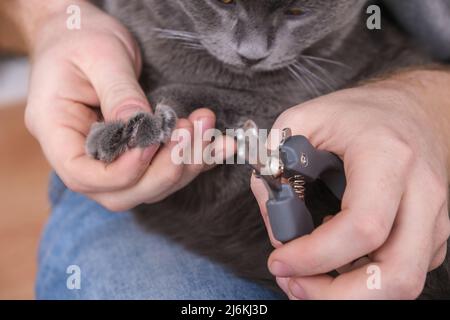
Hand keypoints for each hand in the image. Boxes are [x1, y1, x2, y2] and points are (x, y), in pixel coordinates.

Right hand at [24, 0, 231, 210]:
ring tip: (205, 129)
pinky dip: (192, 162)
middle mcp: (81, 153)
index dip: (121, 171)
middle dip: (162, 172)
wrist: (82, 35)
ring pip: (146, 186)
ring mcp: (109, 157)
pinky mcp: (133, 152)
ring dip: (183, 165)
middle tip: (190, 134)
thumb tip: (142, 126)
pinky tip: (216, 147)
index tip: (152, 145)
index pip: (82, 174)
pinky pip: (161, 169)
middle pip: (119, 191)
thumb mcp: (99, 55)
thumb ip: (119, 92)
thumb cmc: (80, 39)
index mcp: (56, 131)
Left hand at [252, 70, 449, 298]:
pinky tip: (337, 261)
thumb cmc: (361, 114)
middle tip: (294, 284)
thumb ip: (275, 157)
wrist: (416, 109)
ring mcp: (435, 217)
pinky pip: (404, 273)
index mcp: (388, 158)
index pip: (362, 225)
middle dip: (337, 295)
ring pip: (403, 282)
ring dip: (350, 294)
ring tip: (308, 279)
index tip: (279, 260)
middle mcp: (422, 193)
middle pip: (396, 274)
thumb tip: (270, 207)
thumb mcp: (307, 118)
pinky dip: (365, 281)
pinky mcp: (434, 232)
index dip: (316, 255)